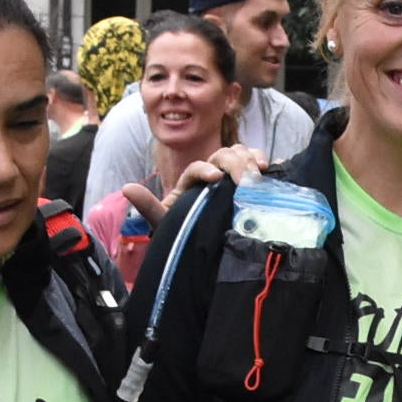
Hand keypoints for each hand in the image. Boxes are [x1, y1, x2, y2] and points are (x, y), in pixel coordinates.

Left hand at [122, 146, 267, 227]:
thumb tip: (127, 188)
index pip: (197, 167)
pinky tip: (274, 170)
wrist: (205, 247)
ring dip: (251, 158)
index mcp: (191, 181)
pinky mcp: (249, 185)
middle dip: (235, 162)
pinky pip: (259, 164)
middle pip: (224, 154)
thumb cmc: (185, 233)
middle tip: (247, 179)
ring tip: (260, 173)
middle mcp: (212, 174)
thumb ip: (149, 207)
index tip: (215, 178)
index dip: (205, 168)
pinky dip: (267, 163)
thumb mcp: (166, 223)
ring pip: (242, 154)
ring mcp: (232, 177)